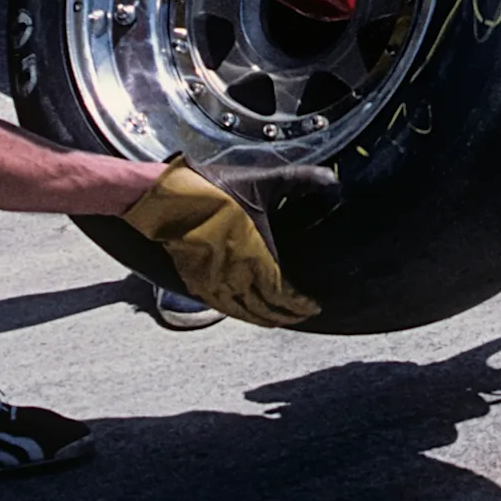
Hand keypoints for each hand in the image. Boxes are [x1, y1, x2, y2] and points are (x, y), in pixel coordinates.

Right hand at [121, 159, 335, 326]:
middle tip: (301, 316)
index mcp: (255, 259)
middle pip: (265, 309)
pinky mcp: (195, 281)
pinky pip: (222, 307)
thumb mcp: (261, 182)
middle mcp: (236, 278)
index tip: (314, 307)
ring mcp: (213, 283)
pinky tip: (242, 311)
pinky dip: (238, 313)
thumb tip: (332, 180)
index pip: (283, 295)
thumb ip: (298, 180)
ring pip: (243, 312)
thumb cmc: (216, 192)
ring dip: (263, 318)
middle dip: (286, 315)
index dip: (300, 304)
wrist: (168, 200)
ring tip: (277, 320)